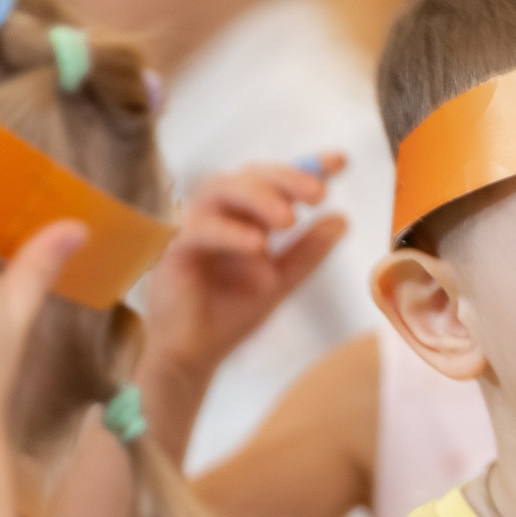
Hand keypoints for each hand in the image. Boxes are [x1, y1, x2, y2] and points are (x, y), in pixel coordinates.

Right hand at [143, 157, 350, 386]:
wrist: (194, 354)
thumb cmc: (229, 312)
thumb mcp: (281, 279)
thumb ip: (309, 250)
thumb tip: (342, 219)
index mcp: (244, 216)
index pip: (275, 181)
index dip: (306, 166)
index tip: (340, 161)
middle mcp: (218, 214)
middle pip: (248, 176)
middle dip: (285, 178)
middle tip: (318, 192)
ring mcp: (192, 227)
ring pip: (219, 191)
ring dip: (257, 198)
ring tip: (288, 219)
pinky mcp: (173, 250)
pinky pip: (199, 231)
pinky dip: (229, 233)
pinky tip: (257, 244)